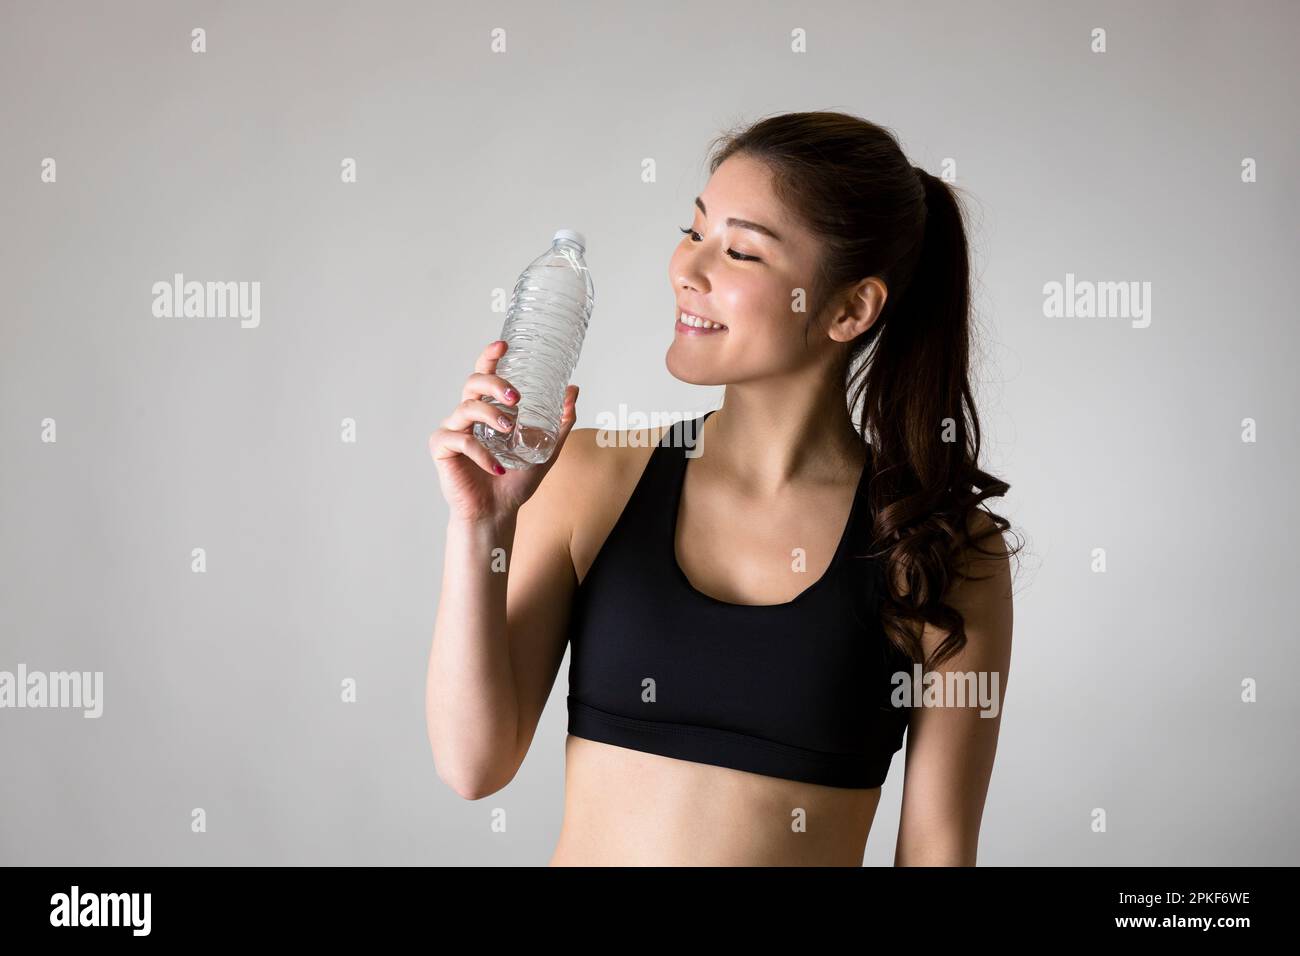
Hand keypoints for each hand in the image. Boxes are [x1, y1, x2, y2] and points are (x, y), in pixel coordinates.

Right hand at [428, 339, 578, 523]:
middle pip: (472, 383)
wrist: (497, 513)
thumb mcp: (544, 449)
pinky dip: (482, 453)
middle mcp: (467, 416)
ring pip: (466, 408)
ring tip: (510, 430)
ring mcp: (453, 431)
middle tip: (516, 398)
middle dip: (495, 384)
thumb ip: (558, 423)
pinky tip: (497, 468)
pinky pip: (461, 440)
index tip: (504, 344)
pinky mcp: (442, 449)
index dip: (490, 356)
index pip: (484, 375)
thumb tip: (573, 391)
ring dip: (491, 416)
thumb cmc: (514, 482)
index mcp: (487, 411)